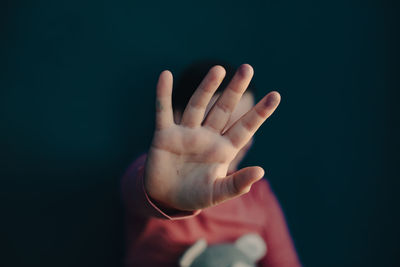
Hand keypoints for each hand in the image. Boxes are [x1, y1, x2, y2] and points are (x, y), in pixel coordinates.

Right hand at [144, 64, 280, 210]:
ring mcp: (186, 133)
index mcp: (223, 150)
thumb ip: (237, 184)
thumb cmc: (194, 196)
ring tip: (218, 69)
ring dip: (206, 87)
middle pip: (223, 109)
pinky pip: (163, 111)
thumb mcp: (217, 193)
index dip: (260, 113)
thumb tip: (261, 171)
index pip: (245, 128)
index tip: (276, 95)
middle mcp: (207, 137)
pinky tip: (166, 75)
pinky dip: (163, 94)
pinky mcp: (164, 134)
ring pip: (198, 105)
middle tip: (247, 68)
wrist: (165, 197)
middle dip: (235, 90)